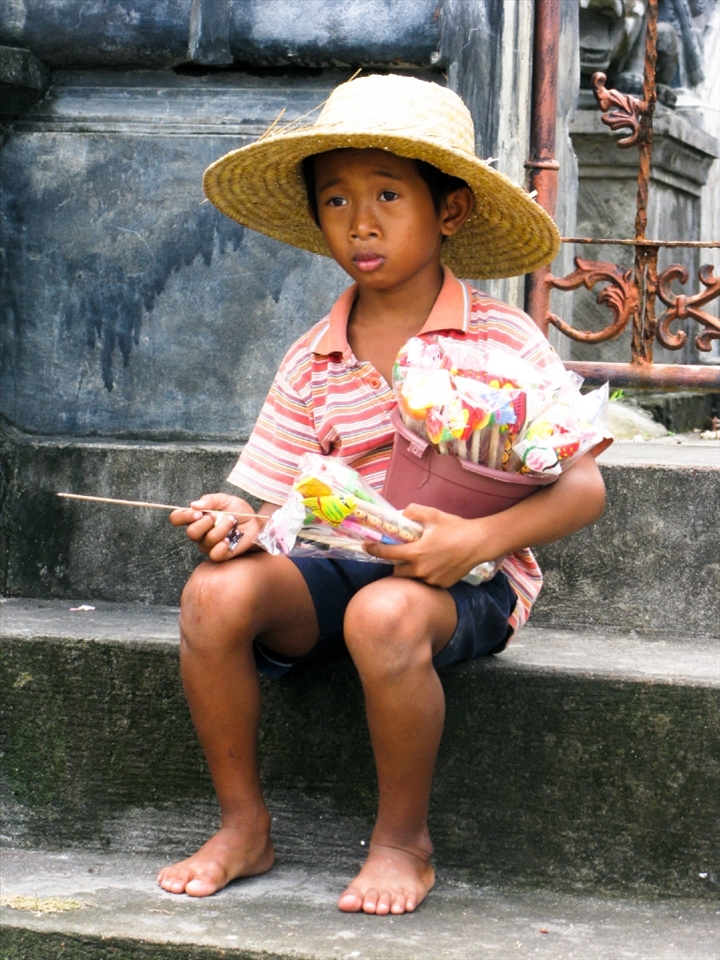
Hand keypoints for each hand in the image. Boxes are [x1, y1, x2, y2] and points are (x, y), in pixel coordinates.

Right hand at [169, 493, 264, 561]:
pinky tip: (230, 539)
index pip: (177, 518)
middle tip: (218, 516)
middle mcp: (199, 532)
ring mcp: (208, 545)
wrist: (256, 523)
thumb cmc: (239, 511)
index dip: (182, 516)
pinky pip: (214, 554)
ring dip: (221, 529)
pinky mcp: (220, 555)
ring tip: (232, 523)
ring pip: (206, 541)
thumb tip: (194, 505)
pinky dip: (222, 546)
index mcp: (197, 517)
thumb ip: (211, 500)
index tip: (197, 513)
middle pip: (191, 532)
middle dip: (205, 523)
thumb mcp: (226, 500)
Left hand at [363, 503, 493, 587]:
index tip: (367, 546)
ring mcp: (431, 580)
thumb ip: (412, 512)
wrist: (479, 543)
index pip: (387, 554)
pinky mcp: (441, 585)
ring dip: (411, 570)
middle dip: (396, 564)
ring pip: (412, 578)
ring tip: (420, 559)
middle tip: (403, 554)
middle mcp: (421, 570)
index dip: (374, 550)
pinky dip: (425, 575)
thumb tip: (401, 515)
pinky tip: (434, 564)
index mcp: (416, 553)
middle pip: (397, 571)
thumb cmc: (455, 528)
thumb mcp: (432, 515)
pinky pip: (426, 582)